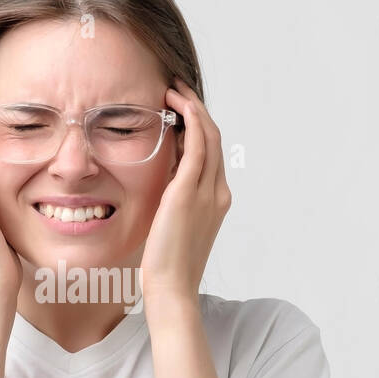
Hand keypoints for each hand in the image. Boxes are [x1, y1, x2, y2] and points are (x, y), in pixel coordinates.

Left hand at [138, 78, 231, 307]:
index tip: (178, 110)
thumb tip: (160, 180)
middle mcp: (218, 192)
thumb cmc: (166, 265)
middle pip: (214, 138)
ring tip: (173, 90)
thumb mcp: (171, 226)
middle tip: (175, 89)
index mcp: (216, 201)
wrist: (171, 288)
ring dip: (193, 107)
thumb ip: (172, 201)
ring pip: (208, 135)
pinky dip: (189, 119)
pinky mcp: (189, 191)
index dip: (198, 126)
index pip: (211, 153)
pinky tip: (174, 106)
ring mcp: (208, 191)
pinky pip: (196, 144)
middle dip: (197, 109)